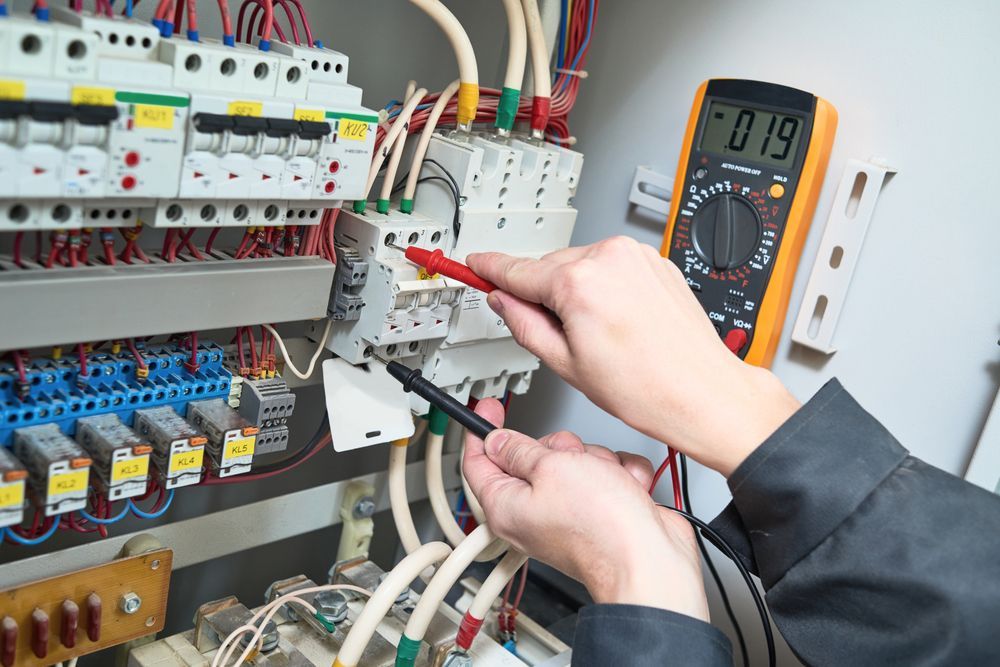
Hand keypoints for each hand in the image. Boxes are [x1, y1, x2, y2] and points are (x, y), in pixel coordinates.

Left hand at [464, 399, 709, 620]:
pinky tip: (626, 488)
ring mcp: (568, 514)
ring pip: (575, 462)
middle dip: (559, 447)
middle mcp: (533, 514)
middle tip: (571, 458)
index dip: (482, 430)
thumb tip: (496, 441)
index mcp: (506, 507)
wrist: (650, 558)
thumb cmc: (599, 524)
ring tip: (606, 479)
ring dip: (596, 461)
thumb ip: (520, 449)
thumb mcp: (550, 467)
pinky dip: (620, 476)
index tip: (488, 409)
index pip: (478, 463)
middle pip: (534, 457)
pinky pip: (605, 475)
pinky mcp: (600, 512)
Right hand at [467, 236, 799, 474]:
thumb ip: (524, 325)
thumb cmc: (646, 388)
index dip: (490, 269)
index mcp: (579, 281)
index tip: (475, 264)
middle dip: (543, 295)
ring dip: (575, 291)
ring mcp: (636, 256)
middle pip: (550, 268)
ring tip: (599, 336)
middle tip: (559, 338)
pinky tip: (617, 323)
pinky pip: (611, 267)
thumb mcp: (565, 364)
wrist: (702, 392)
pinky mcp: (654, 262)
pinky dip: (604, 288)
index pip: (517, 269)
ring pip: (581, 265)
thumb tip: (503, 302)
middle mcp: (609, 257)